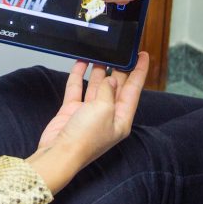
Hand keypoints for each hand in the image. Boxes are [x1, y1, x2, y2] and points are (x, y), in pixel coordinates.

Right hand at [26, 52, 148, 193]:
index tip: (143, 55)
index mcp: (122, 118)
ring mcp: (89, 112)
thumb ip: (108, 90)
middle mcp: (107, 115)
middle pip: (116, 86)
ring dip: (98, 70)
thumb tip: (111, 79)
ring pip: (97, 85)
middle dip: (118, 68)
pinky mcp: (73, 110)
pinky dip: (78, 75)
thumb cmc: (85, 138)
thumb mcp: (104, 109)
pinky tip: (80, 63)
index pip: (134, 89)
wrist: (59, 153)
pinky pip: (77, 88)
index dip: (139, 71)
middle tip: (119, 51)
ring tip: (100, 53)